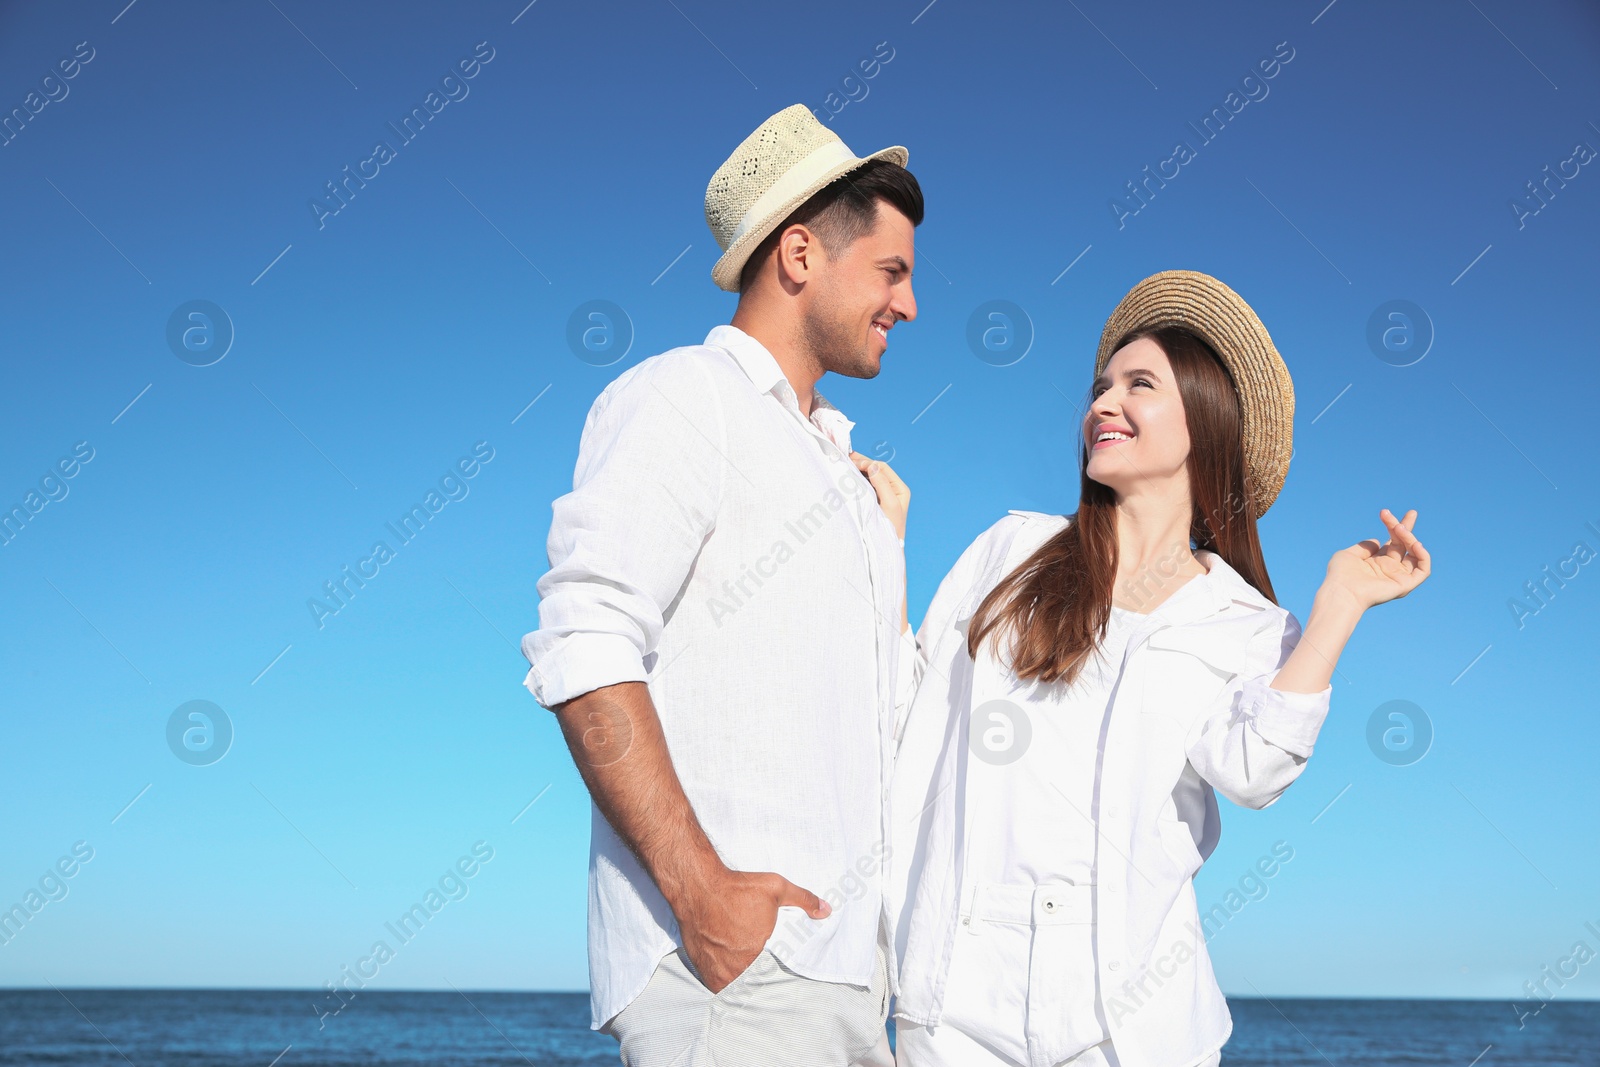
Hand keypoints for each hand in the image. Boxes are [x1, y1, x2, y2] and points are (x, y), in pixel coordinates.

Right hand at [675, 869, 829, 992]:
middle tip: (757, 963)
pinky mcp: (700, 967)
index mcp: (757, 955)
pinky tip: (725, 965)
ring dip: (738, 979)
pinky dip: (721, 978)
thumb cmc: (737, 888)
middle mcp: (735, 968)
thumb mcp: (776, 888)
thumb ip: (803, 900)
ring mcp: (715, 970)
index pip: (772, 976)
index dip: (773, 972)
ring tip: (742, 966)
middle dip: (756, 976)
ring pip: (732, 985)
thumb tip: (826, 910)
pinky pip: (714, 983)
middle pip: (751, 982)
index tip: (772, 962)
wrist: (698, 886)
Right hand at [849, 451, 909, 540]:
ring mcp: (881, 496)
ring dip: (858, 471)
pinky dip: (857, 480)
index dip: (868, 463)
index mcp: (899, 488)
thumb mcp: (889, 504)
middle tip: (846, 458)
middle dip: (861, 464)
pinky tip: (848, 477)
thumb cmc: (890, 528)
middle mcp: (892, 490)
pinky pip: (864, 486)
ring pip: (868, 478)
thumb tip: (872, 466)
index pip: (882, 468)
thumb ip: (882, 484)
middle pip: (875, 471)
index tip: (854, 462)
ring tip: (845, 465)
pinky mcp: (872, 502)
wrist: (885, 549)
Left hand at [1321, 508, 1431, 612]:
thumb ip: (1365, 546)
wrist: (1342, 591)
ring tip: (1399, 528)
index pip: (1392, 541)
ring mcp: (1398, 576)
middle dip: (1407, 527)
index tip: (1385, 512)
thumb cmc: (1340, 575)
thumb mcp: (1349, 554)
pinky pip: (1423, 570)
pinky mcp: (1405, 585)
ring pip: (1414, 553)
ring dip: (1410, 538)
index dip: (1393, 526)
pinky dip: (1423, 556)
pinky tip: (1415, 544)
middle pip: (1404, 544)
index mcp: (1377, 561)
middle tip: (1412, 512)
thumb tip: (1378, 541)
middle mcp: (1389, 569)